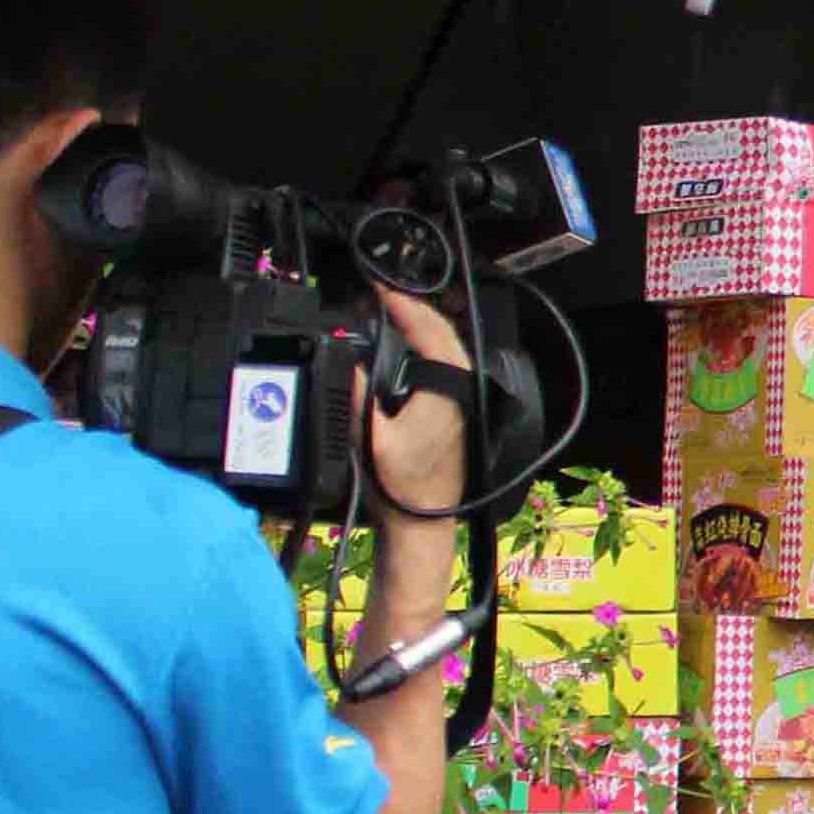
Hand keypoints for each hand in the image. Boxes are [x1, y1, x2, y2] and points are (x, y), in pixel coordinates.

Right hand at [363, 290, 471, 527]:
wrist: (422, 522)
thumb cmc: (401, 488)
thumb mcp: (369, 441)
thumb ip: (356, 397)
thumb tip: (349, 363)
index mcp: (447, 393)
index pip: (431, 333)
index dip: (405, 306)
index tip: (380, 291)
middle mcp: (463, 393)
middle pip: (444, 334)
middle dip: (414, 308)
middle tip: (384, 294)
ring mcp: (464, 402)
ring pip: (448, 349)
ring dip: (422, 326)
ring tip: (393, 312)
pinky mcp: (459, 411)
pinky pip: (447, 365)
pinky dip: (428, 347)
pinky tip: (410, 347)